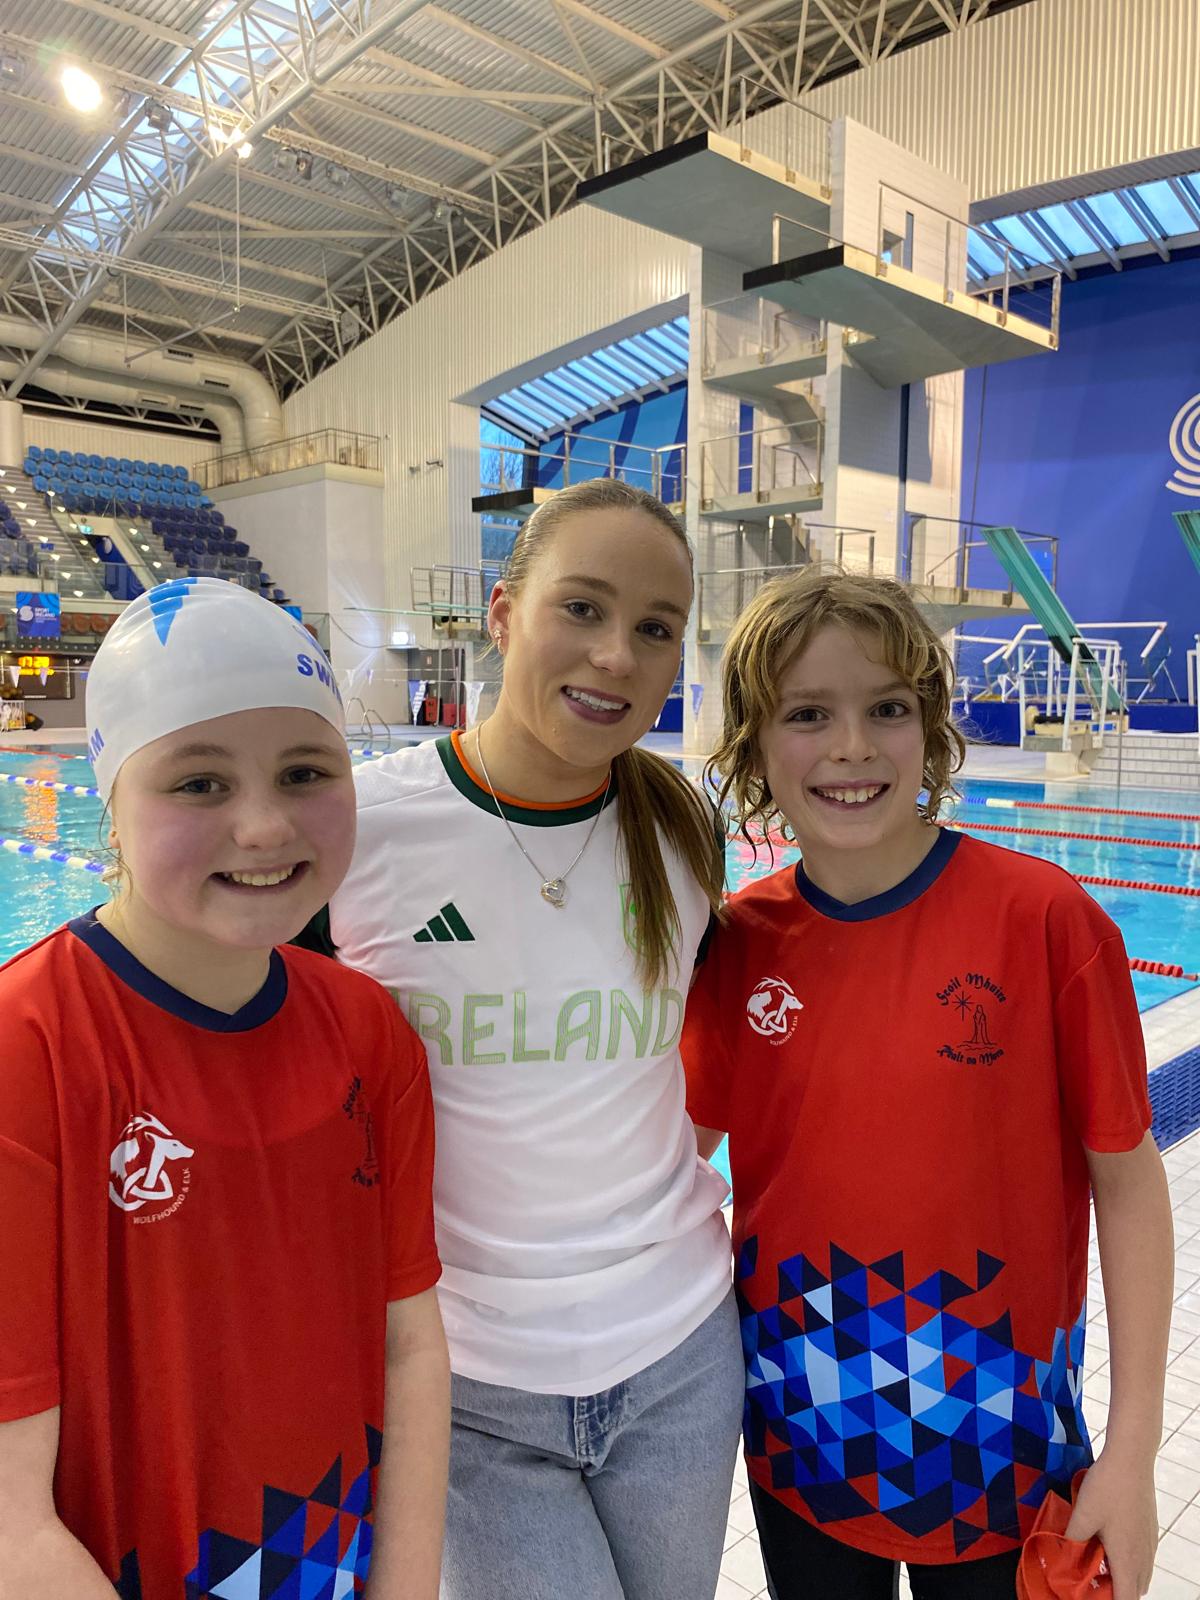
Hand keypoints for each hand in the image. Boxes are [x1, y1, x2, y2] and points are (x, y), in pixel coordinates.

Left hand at [1064, 1450, 1157, 1599]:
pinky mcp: (1149, 1530)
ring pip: (1140, 1574)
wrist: (1131, 1459)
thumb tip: (1062, 1555)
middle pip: (1134, 1590)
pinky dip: (1129, 1561)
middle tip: (1090, 1581)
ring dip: (1122, 1577)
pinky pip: (1143, 1558)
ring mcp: (1149, 1543)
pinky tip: (1109, 1543)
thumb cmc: (1107, 1487)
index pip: (1127, 1599)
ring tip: (1097, 1563)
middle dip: (1115, 1592)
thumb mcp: (1082, 1515)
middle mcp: (1143, 1556)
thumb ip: (1072, 1540)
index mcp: (1127, 1559)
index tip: (1092, 1596)